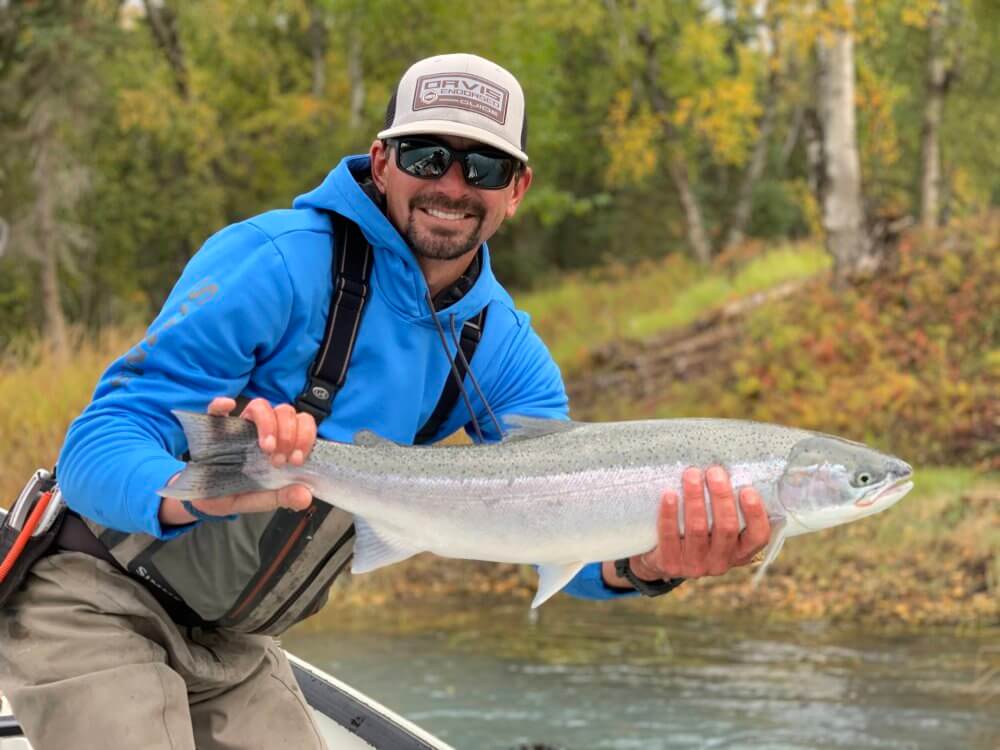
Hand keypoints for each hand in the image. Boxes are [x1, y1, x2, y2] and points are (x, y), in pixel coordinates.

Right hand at [158, 397, 316, 525]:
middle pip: (284, 411)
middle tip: (280, 459)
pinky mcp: (212, 428)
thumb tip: (306, 496)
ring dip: (268, 423)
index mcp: (279, 443)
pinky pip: (215, 409)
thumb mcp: (260, 499)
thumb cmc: (235, 492)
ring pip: (260, 406)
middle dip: (289, 433)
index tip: (297, 460)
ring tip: (266, 447)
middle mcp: (261, 430)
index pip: (301, 423)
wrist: (202, 500)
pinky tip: (228, 406)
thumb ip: (282, 496)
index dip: (305, 436)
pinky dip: (221, 405)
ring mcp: (238, 426)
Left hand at [603, 466, 770, 587]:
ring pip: (697, 529)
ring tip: (691, 474)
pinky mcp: (670, 564)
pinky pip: (669, 536)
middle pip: (726, 528)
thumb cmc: (697, 532)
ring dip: (695, 499)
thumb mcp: (716, 526)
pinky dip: (669, 514)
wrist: (661, 560)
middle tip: (714, 471)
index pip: (758, 536)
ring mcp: (696, 566)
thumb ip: (726, 505)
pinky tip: (669, 494)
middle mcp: (721, 562)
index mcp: (740, 551)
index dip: (755, 514)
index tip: (748, 489)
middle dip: (720, 497)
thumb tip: (729, 465)